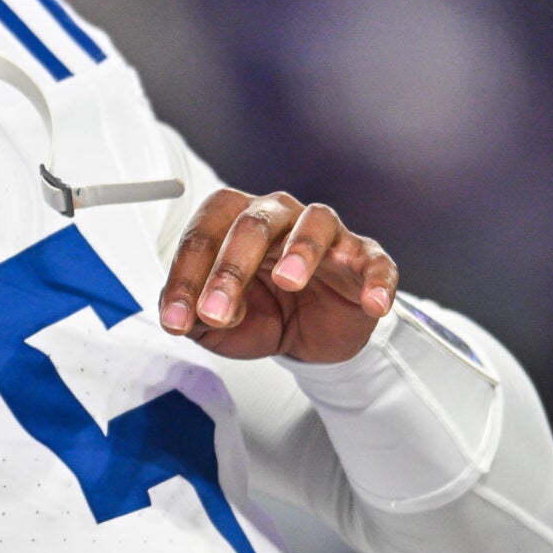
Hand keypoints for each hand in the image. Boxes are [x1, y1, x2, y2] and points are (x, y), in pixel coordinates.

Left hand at [158, 191, 396, 363]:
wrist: (307, 336)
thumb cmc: (261, 313)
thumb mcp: (217, 325)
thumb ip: (194, 318)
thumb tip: (182, 318)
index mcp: (234, 222)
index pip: (204, 232)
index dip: (186, 276)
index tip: (176, 320)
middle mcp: (279, 216)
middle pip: (253, 223)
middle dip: (229, 269)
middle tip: (215, 312)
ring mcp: (326, 235)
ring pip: (315, 222)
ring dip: (300, 249)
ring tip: (289, 281)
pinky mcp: (364, 259)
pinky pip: (374, 261)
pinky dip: (376, 279)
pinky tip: (372, 303)